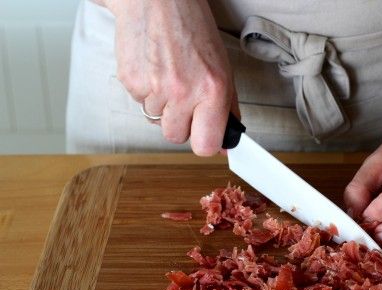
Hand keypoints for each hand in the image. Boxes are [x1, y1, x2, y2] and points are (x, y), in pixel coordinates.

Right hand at [106, 0, 237, 154]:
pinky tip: (153, 68)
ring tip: (168, 76)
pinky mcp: (130, 81)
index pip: (206, 144)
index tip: (206, 136)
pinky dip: (146, 92)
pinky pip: (139, 103)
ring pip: (156, 120)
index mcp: (212, 89)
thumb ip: (226, 107)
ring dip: (162, 106)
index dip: (205, 143)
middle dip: (181, 124)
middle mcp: (183, 91)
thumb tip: (226, 141)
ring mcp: (153, 88)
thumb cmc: (192, 28)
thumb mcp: (222, 67)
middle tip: (185, 100)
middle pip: (176, 137)